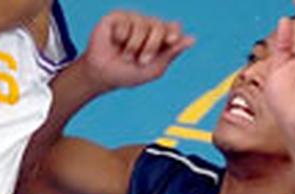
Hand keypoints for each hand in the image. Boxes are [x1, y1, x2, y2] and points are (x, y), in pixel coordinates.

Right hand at [80, 11, 194, 91]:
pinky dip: (120, 38)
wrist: (102, 76)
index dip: (173, 33)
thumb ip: (171, 54)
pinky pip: (125, 24)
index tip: (172, 41)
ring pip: (142, 25)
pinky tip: (115, 42)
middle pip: (159, 27)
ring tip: (125, 56)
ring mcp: (132, 19)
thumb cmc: (128, 74)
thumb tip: (192, 39)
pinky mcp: (116, 17)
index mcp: (160, 36)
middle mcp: (148, 24)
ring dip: (133, 46)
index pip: (174, 28)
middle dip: (151, 46)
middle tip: (141, 61)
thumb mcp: (153, 69)